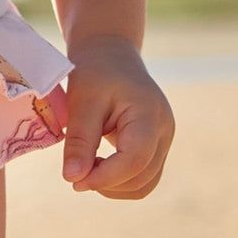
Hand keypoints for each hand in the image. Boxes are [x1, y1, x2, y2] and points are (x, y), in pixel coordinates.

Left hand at [60, 34, 173, 198]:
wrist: (110, 51)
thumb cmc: (94, 69)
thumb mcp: (82, 99)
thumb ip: (79, 139)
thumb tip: (73, 178)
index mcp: (149, 114)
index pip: (134, 160)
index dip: (105, 177)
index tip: (74, 182)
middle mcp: (164, 130)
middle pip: (142, 177)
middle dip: (107, 183)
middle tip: (74, 174)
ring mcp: (163, 139)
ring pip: (144, 183)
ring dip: (114, 186)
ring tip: (84, 168)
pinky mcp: (155, 145)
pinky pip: (142, 175)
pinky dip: (120, 179)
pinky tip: (96, 165)